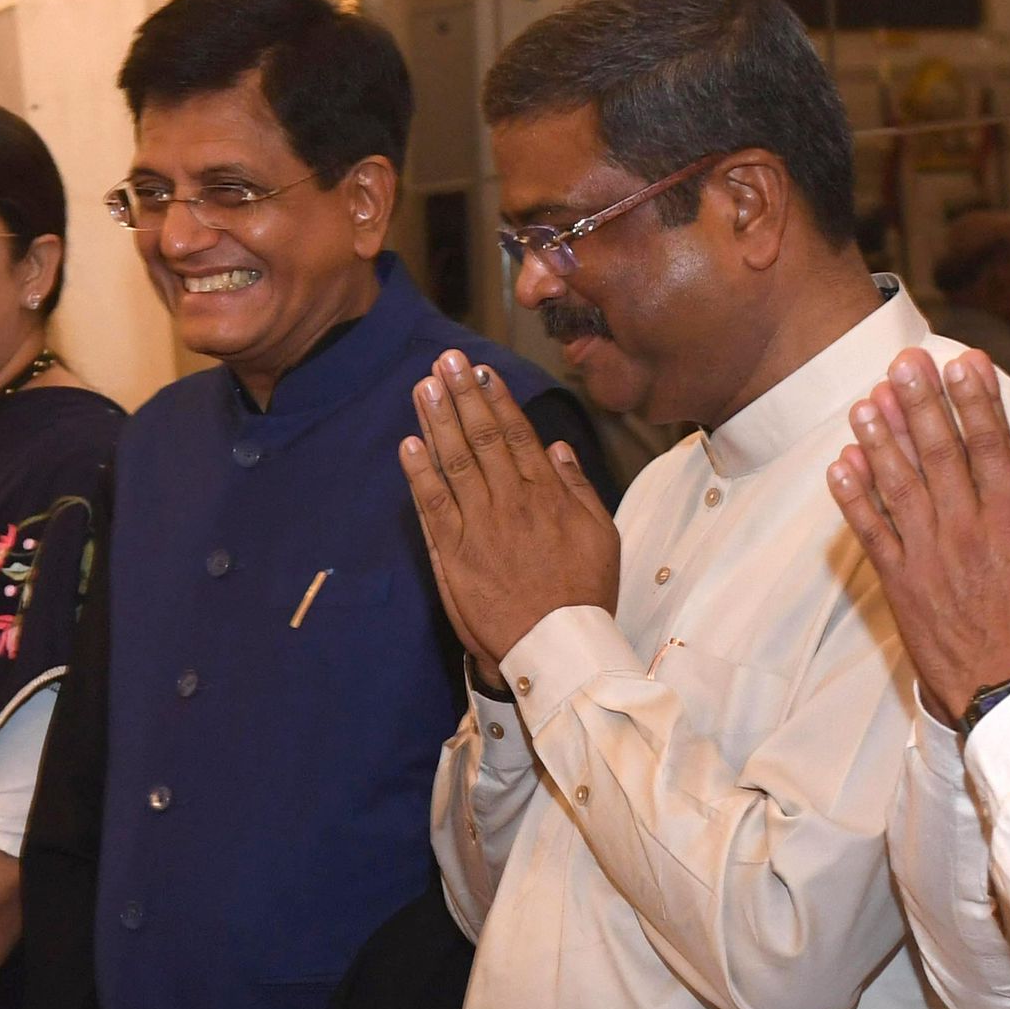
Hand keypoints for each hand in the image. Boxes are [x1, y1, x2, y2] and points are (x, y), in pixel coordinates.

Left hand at [398, 349, 619, 682]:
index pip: (516, 435)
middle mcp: (511, 502)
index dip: (496, 399)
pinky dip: (419, 473)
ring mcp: (479, 526)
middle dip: (461, 395)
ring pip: (455, 462)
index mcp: (547, 495)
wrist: (556, 647)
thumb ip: (578, 489)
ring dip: (437, 421)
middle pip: (482, 438)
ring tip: (423, 387)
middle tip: (445, 361)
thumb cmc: (582, 595)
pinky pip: (433, 504)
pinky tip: (408, 444)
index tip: (481, 371)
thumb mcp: (601, 536)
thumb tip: (558, 449)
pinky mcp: (454, 553)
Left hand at [825, 347, 1009, 727]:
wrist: (1009, 697)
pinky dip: (853, 499)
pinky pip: (871, 534)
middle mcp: (965, 532)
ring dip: (881, 440)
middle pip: (938, 454)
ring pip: (899, 486)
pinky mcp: (900, 583)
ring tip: (866, 400)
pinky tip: (841, 463)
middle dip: (920, 404)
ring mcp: (927, 557)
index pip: (991, 447)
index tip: (963, 361)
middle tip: (903, 362)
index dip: (975, 401)